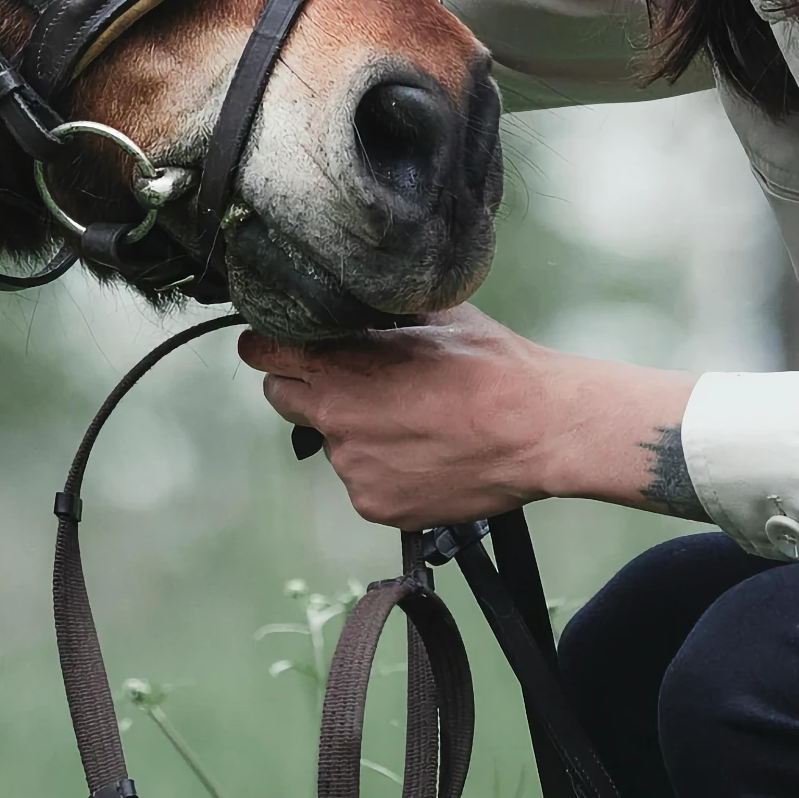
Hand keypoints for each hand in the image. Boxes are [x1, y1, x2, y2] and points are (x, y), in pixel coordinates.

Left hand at [239, 305, 702, 529]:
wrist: (537, 426)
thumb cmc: (490, 363)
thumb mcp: (429, 313)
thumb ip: (375, 311)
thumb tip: (352, 294)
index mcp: (338, 364)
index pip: (260, 352)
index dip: (271, 345)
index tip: (286, 344)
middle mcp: (333, 417)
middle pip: (285, 398)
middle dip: (309, 386)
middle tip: (357, 380)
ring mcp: (353, 467)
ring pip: (332, 442)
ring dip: (356, 430)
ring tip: (413, 419)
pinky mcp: (376, 504)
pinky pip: (364, 481)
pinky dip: (384, 470)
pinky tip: (426, 452)